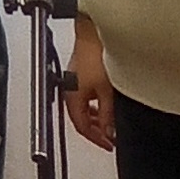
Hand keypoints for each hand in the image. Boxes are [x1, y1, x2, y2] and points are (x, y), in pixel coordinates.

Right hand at [67, 18, 116, 150]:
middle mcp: (68, 91)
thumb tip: (110, 132)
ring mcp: (73, 82)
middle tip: (111, 137)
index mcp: (71, 98)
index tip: (109, 145)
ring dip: (97, 118)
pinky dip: (96, 105)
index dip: (97, 139)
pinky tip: (107, 104)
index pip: (81, 126)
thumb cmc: (95, 55)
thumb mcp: (108, 91)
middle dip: (97, 130)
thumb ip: (109, 114)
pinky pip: (86, 97)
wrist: (92, 33)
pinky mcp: (79, 74)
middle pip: (81, 119)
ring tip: (111, 123)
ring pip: (84, 108)